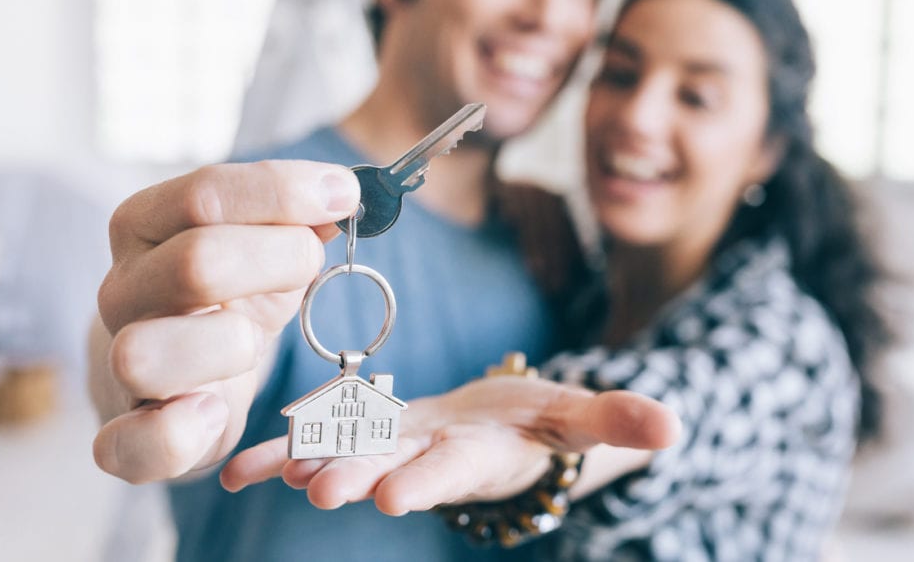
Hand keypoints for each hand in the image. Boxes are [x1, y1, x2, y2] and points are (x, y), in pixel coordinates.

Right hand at [89, 160, 359, 483]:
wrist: (180, 371)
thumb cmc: (228, 296)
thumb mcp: (261, 244)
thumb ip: (294, 216)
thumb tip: (340, 193)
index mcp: (145, 226)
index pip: (203, 194)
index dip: (283, 191)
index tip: (345, 196)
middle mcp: (122, 289)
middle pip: (194, 263)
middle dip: (278, 259)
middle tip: (311, 262)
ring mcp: (116, 363)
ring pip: (146, 353)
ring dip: (227, 346)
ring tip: (252, 342)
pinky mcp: (122, 436)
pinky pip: (126, 446)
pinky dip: (177, 435)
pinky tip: (215, 411)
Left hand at [220, 376, 679, 514]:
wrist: (495, 430)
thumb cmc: (541, 424)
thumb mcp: (581, 418)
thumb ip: (619, 421)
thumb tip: (674, 428)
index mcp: (479, 454)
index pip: (458, 469)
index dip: (430, 480)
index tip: (396, 496)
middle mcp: (429, 458)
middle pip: (394, 468)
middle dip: (359, 478)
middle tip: (323, 491)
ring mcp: (393, 449)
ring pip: (350, 455)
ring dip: (313, 462)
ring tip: (277, 471)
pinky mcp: (368, 434)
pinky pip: (320, 443)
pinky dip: (281, 453)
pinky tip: (239, 466)